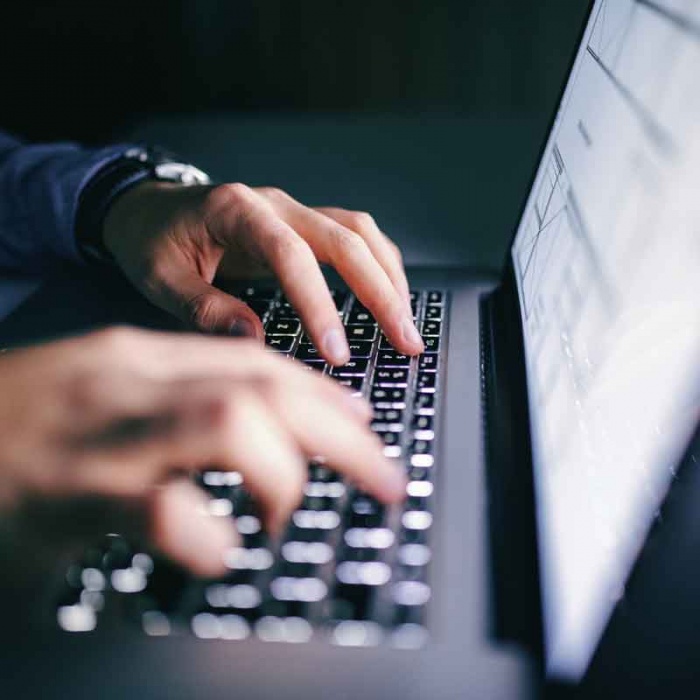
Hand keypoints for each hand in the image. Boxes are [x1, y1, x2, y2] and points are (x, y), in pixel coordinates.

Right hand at [0, 327, 404, 577]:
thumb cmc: (20, 422)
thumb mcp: (104, 393)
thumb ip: (177, 397)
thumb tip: (263, 424)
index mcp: (139, 359)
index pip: (258, 363)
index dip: (323, 396)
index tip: (362, 423)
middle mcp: (129, 384)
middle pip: (264, 389)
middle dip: (340, 435)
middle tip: (383, 477)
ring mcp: (100, 435)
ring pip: (228, 424)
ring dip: (282, 475)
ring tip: (285, 516)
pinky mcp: (65, 495)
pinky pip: (156, 508)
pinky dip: (203, 534)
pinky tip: (218, 551)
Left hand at [102, 182, 423, 364]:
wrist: (147, 208)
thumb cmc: (150, 241)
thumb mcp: (160, 279)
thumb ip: (206, 309)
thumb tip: (255, 342)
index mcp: (237, 212)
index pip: (292, 256)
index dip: (320, 304)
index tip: (336, 352)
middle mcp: (275, 205)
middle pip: (346, 240)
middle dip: (382, 293)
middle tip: (405, 341)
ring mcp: (293, 211)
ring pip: (360, 233)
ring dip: (389, 278)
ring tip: (407, 324)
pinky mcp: (301, 225)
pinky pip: (353, 237)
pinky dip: (377, 266)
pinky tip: (388, 296)